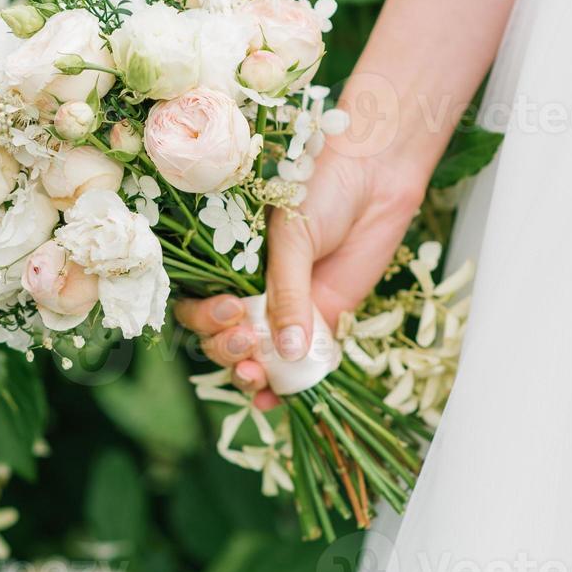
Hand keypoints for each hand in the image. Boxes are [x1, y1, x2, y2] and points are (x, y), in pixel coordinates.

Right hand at [177, 146, 424, 407]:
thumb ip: (286, 292)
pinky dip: (282, 388)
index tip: (230, 310)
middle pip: (221, 338)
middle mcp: (251, 288)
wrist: (373, 171)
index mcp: (227, 260)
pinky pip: (297, 364)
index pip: (198, 303)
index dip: (204, 318)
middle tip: (246, 339)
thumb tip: (285, 351)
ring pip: (253, 357)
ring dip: (247, 374)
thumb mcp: (291, 234)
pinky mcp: (322, 322)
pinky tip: (273, 400)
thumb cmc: (322, 186)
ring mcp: (286, 309)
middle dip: (225, 349)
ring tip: (256, 375)